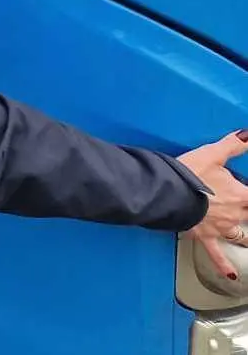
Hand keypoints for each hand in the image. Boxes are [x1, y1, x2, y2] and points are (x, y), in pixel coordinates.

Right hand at [179, 130, 247, 279]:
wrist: (169, 194)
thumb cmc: (189, 173)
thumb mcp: (212, 154)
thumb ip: (233, 145)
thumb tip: (247, 134)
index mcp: (241, 195)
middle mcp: (235, 215)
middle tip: (245, 211)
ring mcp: (221, 228)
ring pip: (241, 236)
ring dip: (246, 238)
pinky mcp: (205, 237)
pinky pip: (217, 254)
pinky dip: (225, 265)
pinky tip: (232, 275)